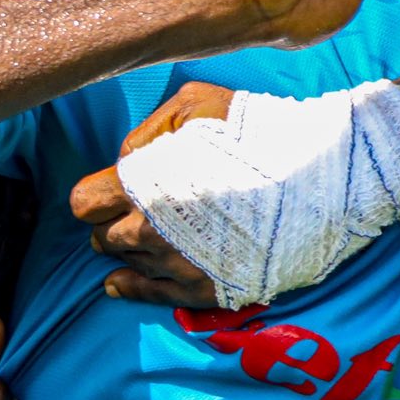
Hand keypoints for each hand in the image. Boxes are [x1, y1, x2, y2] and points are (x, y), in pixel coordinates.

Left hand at [69, 82, 233, 306]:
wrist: (315, 181)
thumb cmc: (254, 134)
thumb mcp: (194, 104)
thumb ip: (147, 131)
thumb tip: (125, 160)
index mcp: (140, 186)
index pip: (85, 203)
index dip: (96, 194)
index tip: (111, 189)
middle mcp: (148, 232)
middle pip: (102, 237)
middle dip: (111, 221)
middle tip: (131, 211)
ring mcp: (175, 265)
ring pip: (127, 263)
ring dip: (130, 249)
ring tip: (146, 234)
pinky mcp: (202, 289)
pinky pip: (150, 296)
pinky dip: (129, 287)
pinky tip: (116, 283)